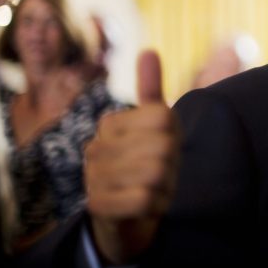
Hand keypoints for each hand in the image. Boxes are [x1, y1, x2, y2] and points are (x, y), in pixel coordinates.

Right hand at [85, 50, 179, 263]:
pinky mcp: (97, 206)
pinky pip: (144, 199)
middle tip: (161, 175)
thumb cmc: (145, 166)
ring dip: (166, 187)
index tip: (164, 149)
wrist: (128, 217)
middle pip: (162, 146)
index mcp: (111, 123)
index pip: (163, 116)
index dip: (174, 136)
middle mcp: (96, 146)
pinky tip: (148, 207)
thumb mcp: (155, 126)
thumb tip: (149, 50)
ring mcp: (93, 176)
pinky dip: (156, 205)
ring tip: (154, 189)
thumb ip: (151, 90)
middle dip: (172, 165)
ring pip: (155, 172)